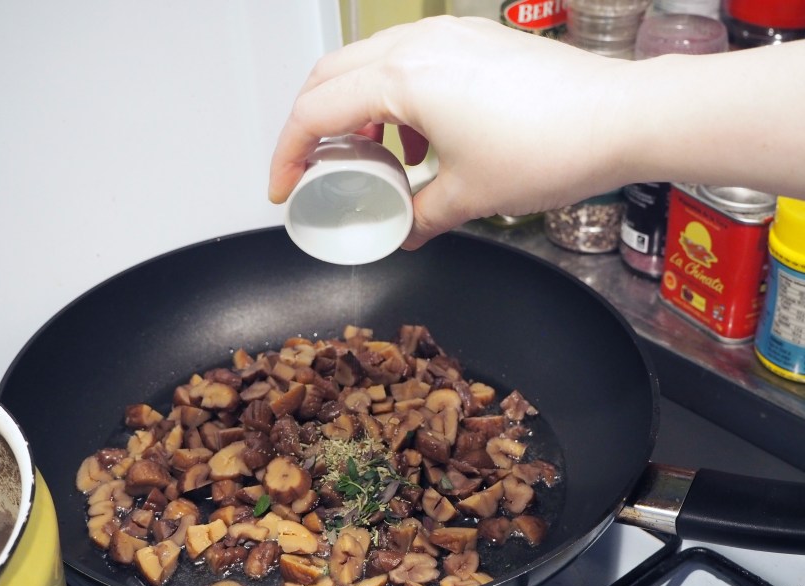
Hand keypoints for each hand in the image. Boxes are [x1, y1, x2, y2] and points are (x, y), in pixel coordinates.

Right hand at [268, 16, 629, 248]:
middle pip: (329, 78)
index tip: (284, 186)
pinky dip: (395, 99)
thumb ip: (420, 216)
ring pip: (367, 65)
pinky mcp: (473, 39)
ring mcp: (447, 35)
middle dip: (311, 127)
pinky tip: (419, 139)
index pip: (315, 112)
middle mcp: (417, 43)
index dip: (287, 154)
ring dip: (355, 112)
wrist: (621, 117)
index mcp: (403, 78)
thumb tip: (404, 229)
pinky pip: (409, 61)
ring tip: (373, 159)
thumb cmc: (552, 146)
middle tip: (315, 169)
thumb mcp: (469, 197)